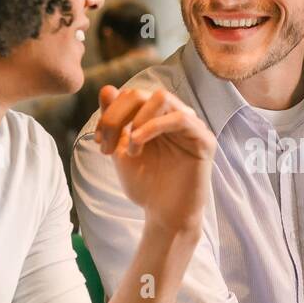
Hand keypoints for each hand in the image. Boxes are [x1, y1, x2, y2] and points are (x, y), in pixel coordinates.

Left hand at [92, 85, 215, 234]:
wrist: (163, 214)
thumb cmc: (146, 185)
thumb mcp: (122, 150)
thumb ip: (114, 121)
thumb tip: (107, 88)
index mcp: (156, 118)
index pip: (131, 96)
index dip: (110, 114)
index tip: (99, 141)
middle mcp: (175, 117)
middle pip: (142, 94)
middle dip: (117, 116)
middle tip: (107, 146)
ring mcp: (191, 127)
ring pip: (162, 98)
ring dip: (137, 119)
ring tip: (131, 147)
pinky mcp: (204, 140)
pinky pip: (181, 119)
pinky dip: (154, 126)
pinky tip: (138, 144)